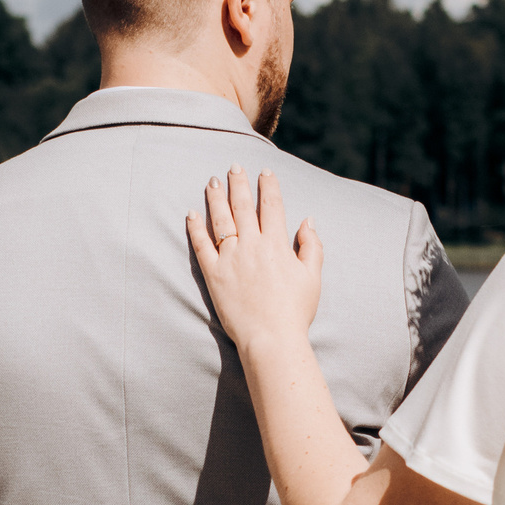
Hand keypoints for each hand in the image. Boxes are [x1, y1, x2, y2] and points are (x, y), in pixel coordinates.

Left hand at [186, 166, 322, 357]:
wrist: (271, 338)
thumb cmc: (295, 311)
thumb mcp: (312, 277)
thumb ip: (312, 246)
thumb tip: (308, 221)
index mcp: (277, 244)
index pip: (272, 206)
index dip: (269, 187)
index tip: (265, 172)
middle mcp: (252, 246)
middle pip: (243, 206)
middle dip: (239, 183)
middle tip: (234, 166)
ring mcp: (230, 259)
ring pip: (221, 220)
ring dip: (216, 198)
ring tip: (212, 182)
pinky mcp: (214, 274)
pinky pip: (201, 245)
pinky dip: (195, 228)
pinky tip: (192, 213)